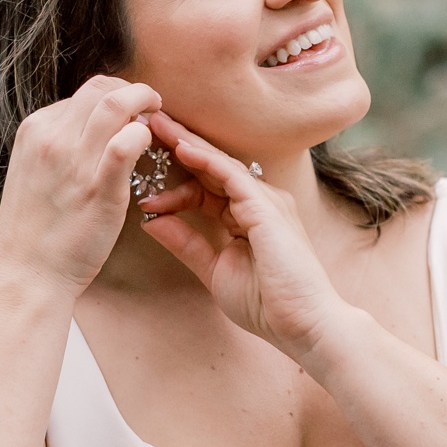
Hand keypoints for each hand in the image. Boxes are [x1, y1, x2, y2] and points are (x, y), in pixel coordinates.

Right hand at [0, 75, 162, 297]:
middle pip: (101, 88)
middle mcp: (52, 138)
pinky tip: (149, 147)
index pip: (82, 93)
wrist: (26, 272)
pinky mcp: (98, 187)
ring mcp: (74, 161)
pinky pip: (128, 141)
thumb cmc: (34, 229)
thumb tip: (90, 129)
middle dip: (133, 91)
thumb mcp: (33, 171)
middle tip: (150, 106)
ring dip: (145, 103)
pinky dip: (144, 135)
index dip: (113, 97)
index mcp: (35, 130)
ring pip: (116, 103)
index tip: (128, 113)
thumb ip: (57, 146)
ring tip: (158, 116)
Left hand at [134, 112, 349, 355]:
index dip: (173, 186)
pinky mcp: (268, 208)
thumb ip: (185, 243)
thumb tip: (151, 221)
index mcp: (246, 215)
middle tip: (146, 121)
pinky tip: (181, 147)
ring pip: (219, 163)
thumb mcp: (213, 268)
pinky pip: (232, 176)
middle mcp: (258, 201)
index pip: (205, 187)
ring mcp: (266, 201)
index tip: (142, 186)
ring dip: (186, 142)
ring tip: (156, 123)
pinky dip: (206, 160)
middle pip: (211, 165)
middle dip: (177, 143)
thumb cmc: (266, 303)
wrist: (304, 325)